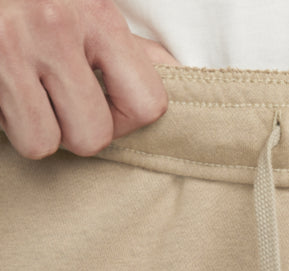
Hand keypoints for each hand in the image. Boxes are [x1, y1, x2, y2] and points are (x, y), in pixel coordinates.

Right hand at [0, 0, 181, 159]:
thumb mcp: (88, 5)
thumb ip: (129, 47)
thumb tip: (176, 74)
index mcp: (97, 14)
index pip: (147, 105)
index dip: (128, 121)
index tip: (108, 107)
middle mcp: (54, 27)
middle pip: (93, 137)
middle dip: (77, 132)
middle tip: (60, 103)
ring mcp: (7, 46)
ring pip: (44, 143)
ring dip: (37, 130)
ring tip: (27, 94)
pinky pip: (5, 131)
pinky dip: (4, 122)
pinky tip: (4, 91)